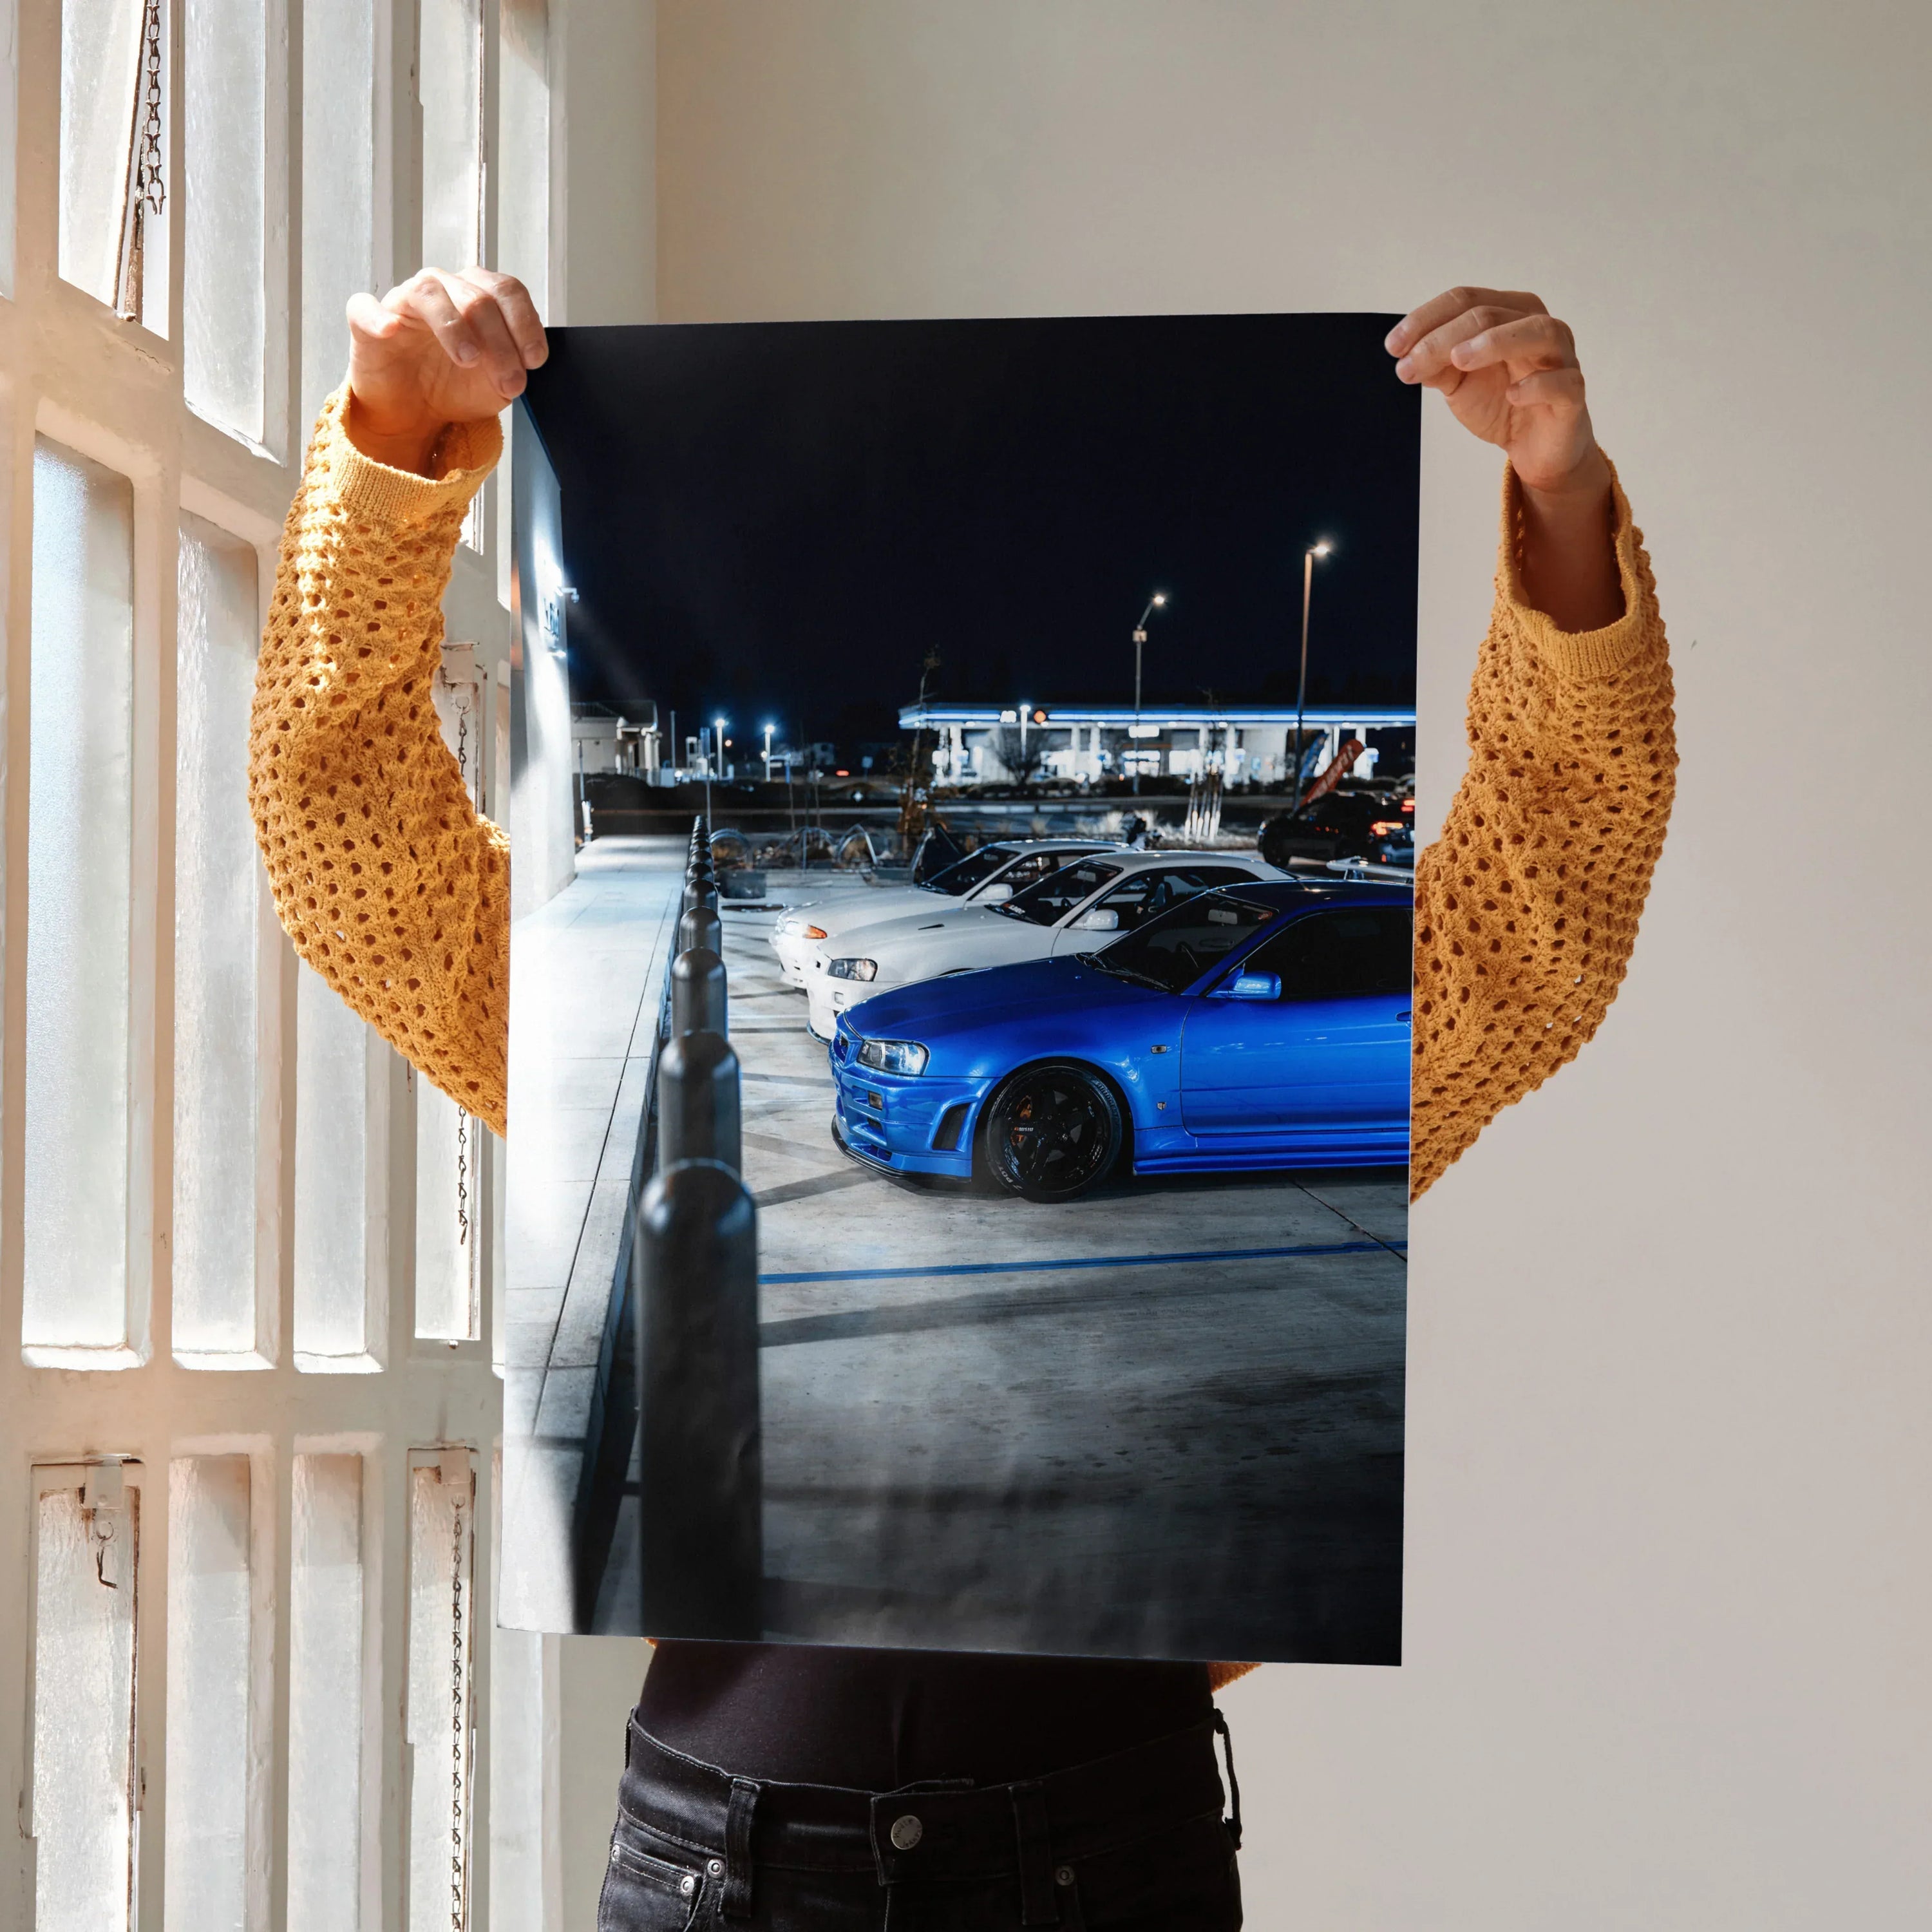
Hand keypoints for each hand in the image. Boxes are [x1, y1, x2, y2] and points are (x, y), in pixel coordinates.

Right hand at [344, 268, 547, 474]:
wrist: (414, 413)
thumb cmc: (455, 387)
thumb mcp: (496, 384)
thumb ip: (512, 368)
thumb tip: (524, 363)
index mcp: (478, 295)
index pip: (507, 291)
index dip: (525, 323)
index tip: (535, 360)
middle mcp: (443, 288)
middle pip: (477, 297)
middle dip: (500, 343)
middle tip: (510, 382)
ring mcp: (404, 301)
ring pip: (430, 293)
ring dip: (454, 327)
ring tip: (469, 360)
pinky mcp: (366, 321)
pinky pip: (366, 308)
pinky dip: (378, 317)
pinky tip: (391, 330)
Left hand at [1388, 287, 1621, 629]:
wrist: (1534, 448)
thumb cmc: (1501, 403)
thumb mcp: (1458, 383)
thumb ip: (1436, 364)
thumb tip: (1406, 354)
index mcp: (1509, 314)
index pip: (1466, 300)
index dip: (1426, 319)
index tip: (1393, 346)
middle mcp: (1538, 326)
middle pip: (1491, 314)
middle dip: (1444, 337)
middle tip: (1410, 363)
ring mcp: (1561, 358)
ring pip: (1537, 332)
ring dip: (1495, 342)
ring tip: (1459, 360)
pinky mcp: (1573, 394)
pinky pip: (1562, 382)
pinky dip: (1537, 385)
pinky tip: (1512, 394)